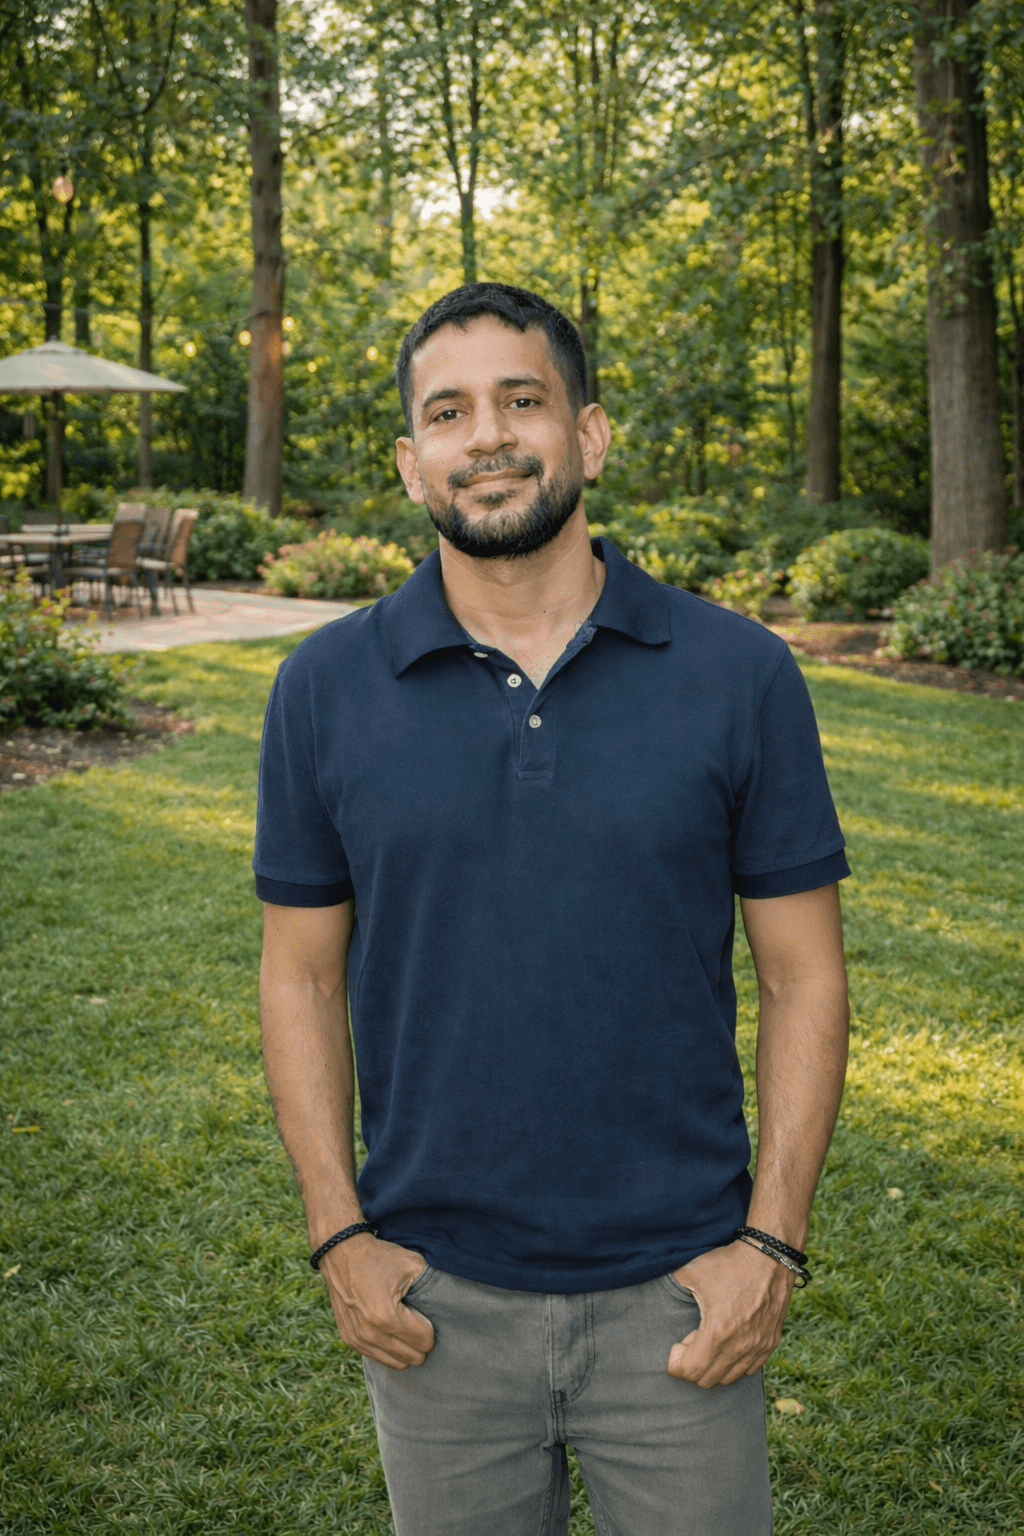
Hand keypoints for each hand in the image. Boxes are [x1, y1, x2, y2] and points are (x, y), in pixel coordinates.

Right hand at [320, 1233, 434, 1368]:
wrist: (342, 1253)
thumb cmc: (379, 1258)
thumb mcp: (412, 1264)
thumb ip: (432, 1287)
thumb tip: (446, 1307)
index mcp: (387, 1316)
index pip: (423, 1342)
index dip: (429, 1328)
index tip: (424, 1314)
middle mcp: (370, 1333)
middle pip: (411, 1357)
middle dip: (419, 1342)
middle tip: (416, 1321)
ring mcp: (358, 1338)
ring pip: (395, 1363)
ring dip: (404, 1348)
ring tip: (404, 1326)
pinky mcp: (350, 1339)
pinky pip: (378, 1357)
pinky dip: (388, 1349)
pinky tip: (390, 1330)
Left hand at [666, 1240, 795, 1388]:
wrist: (770, 1256)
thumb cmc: (730, 1263)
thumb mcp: (693, 1271)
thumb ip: (671, 1286)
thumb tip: (649, 1290)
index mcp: (718, 1332)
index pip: (690, 1372)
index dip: (676, 1362)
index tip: (677, 1344)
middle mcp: (740, 1346)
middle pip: (707, 1380)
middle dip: (692, 1366)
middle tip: (690, 1340)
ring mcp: (758, 1347)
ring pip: (729, 1378)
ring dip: (713, 1366)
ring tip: (709, 1339)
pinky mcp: (770, 1343)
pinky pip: (750, 1370)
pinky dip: (734, 1363)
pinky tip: (728, 1341)